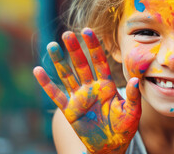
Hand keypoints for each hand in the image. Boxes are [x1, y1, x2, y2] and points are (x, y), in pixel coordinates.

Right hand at [33, 28, 140, 153]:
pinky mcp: (69, 110)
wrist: (111, 146)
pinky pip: (56, 95)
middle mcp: (91, 87)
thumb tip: (136, 80)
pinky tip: (37, 71)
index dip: (93, 46)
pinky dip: (46, 84)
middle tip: (67, 34)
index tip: (88, 31)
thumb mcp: (133, 112)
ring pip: (67, 76)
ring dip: (59, 61)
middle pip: (81, 65)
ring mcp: (79, 98)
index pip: (99, 61)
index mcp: (107, 85)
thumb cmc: (124, 127)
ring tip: (52, 46)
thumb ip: (134, 96)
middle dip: (74, 49)